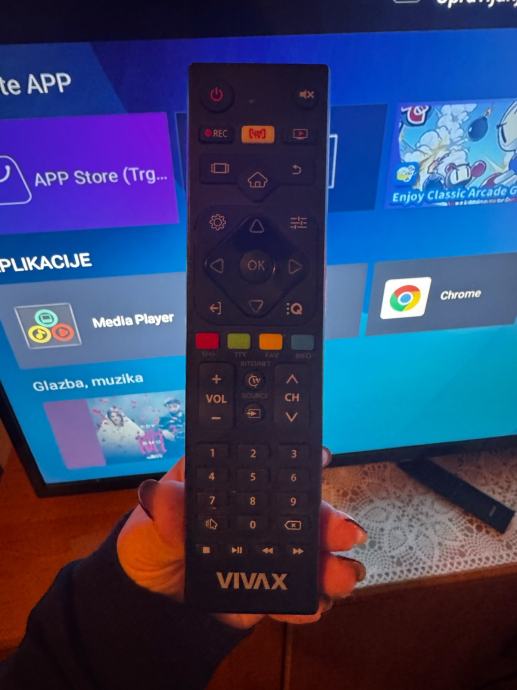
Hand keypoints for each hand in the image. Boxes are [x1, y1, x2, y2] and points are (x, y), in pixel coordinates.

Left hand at [117, 450, 366, 628]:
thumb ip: (163, 512)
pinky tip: (313, 603)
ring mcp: (267, 553)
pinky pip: (294, 594)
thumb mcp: (150, 523)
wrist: (146, 604)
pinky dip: (308, 600)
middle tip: (346, 530)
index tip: (320, 458)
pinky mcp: (268, 588)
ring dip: (331, 562)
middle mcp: (259, 514)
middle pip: (301, 511)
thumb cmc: (149, 543)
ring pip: (309, 553)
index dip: (298, 460)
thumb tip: (163, 495)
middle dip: (328, 519)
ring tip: (341, 575)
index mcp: (233, 484)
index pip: (270, 466)